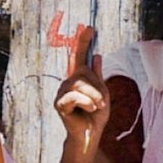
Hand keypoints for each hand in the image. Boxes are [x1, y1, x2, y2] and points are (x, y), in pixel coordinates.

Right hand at [54, 26, 108, 158]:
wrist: (89, 135)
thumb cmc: (95, 116)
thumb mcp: (102, 94)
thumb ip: (98, 76)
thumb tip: (97, 55)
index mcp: (79, 78)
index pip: (80, 56)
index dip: (84, 42)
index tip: (90, 28)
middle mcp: (68, 82)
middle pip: (83, 73)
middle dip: (95, 87)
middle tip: (101, 103)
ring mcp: (62, 92)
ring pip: (79, 84)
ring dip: (93, 97)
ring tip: (96, 107)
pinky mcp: (59, 103)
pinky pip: (74, 96)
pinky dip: (86, 103)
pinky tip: (88, 110)